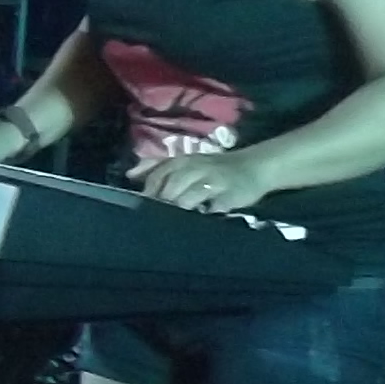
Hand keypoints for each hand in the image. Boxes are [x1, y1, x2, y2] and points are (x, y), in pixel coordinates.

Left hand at [131, 143, 274, 213]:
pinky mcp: (231, 196)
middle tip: (158, 220)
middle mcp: (196, 169)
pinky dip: (205, 215)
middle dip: (163, 206)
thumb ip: (158, 168)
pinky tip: (202, 219)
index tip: (142, 209)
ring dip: (181, 211)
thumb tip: (130, 175)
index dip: (149, 194)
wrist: (254, 166)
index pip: (157, 177)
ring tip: (178, 222)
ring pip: (187, 200)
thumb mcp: (186, 162)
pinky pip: (213, 210)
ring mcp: (214, 182)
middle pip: (170, 191)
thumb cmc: (213, 168)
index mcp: (182, 161)